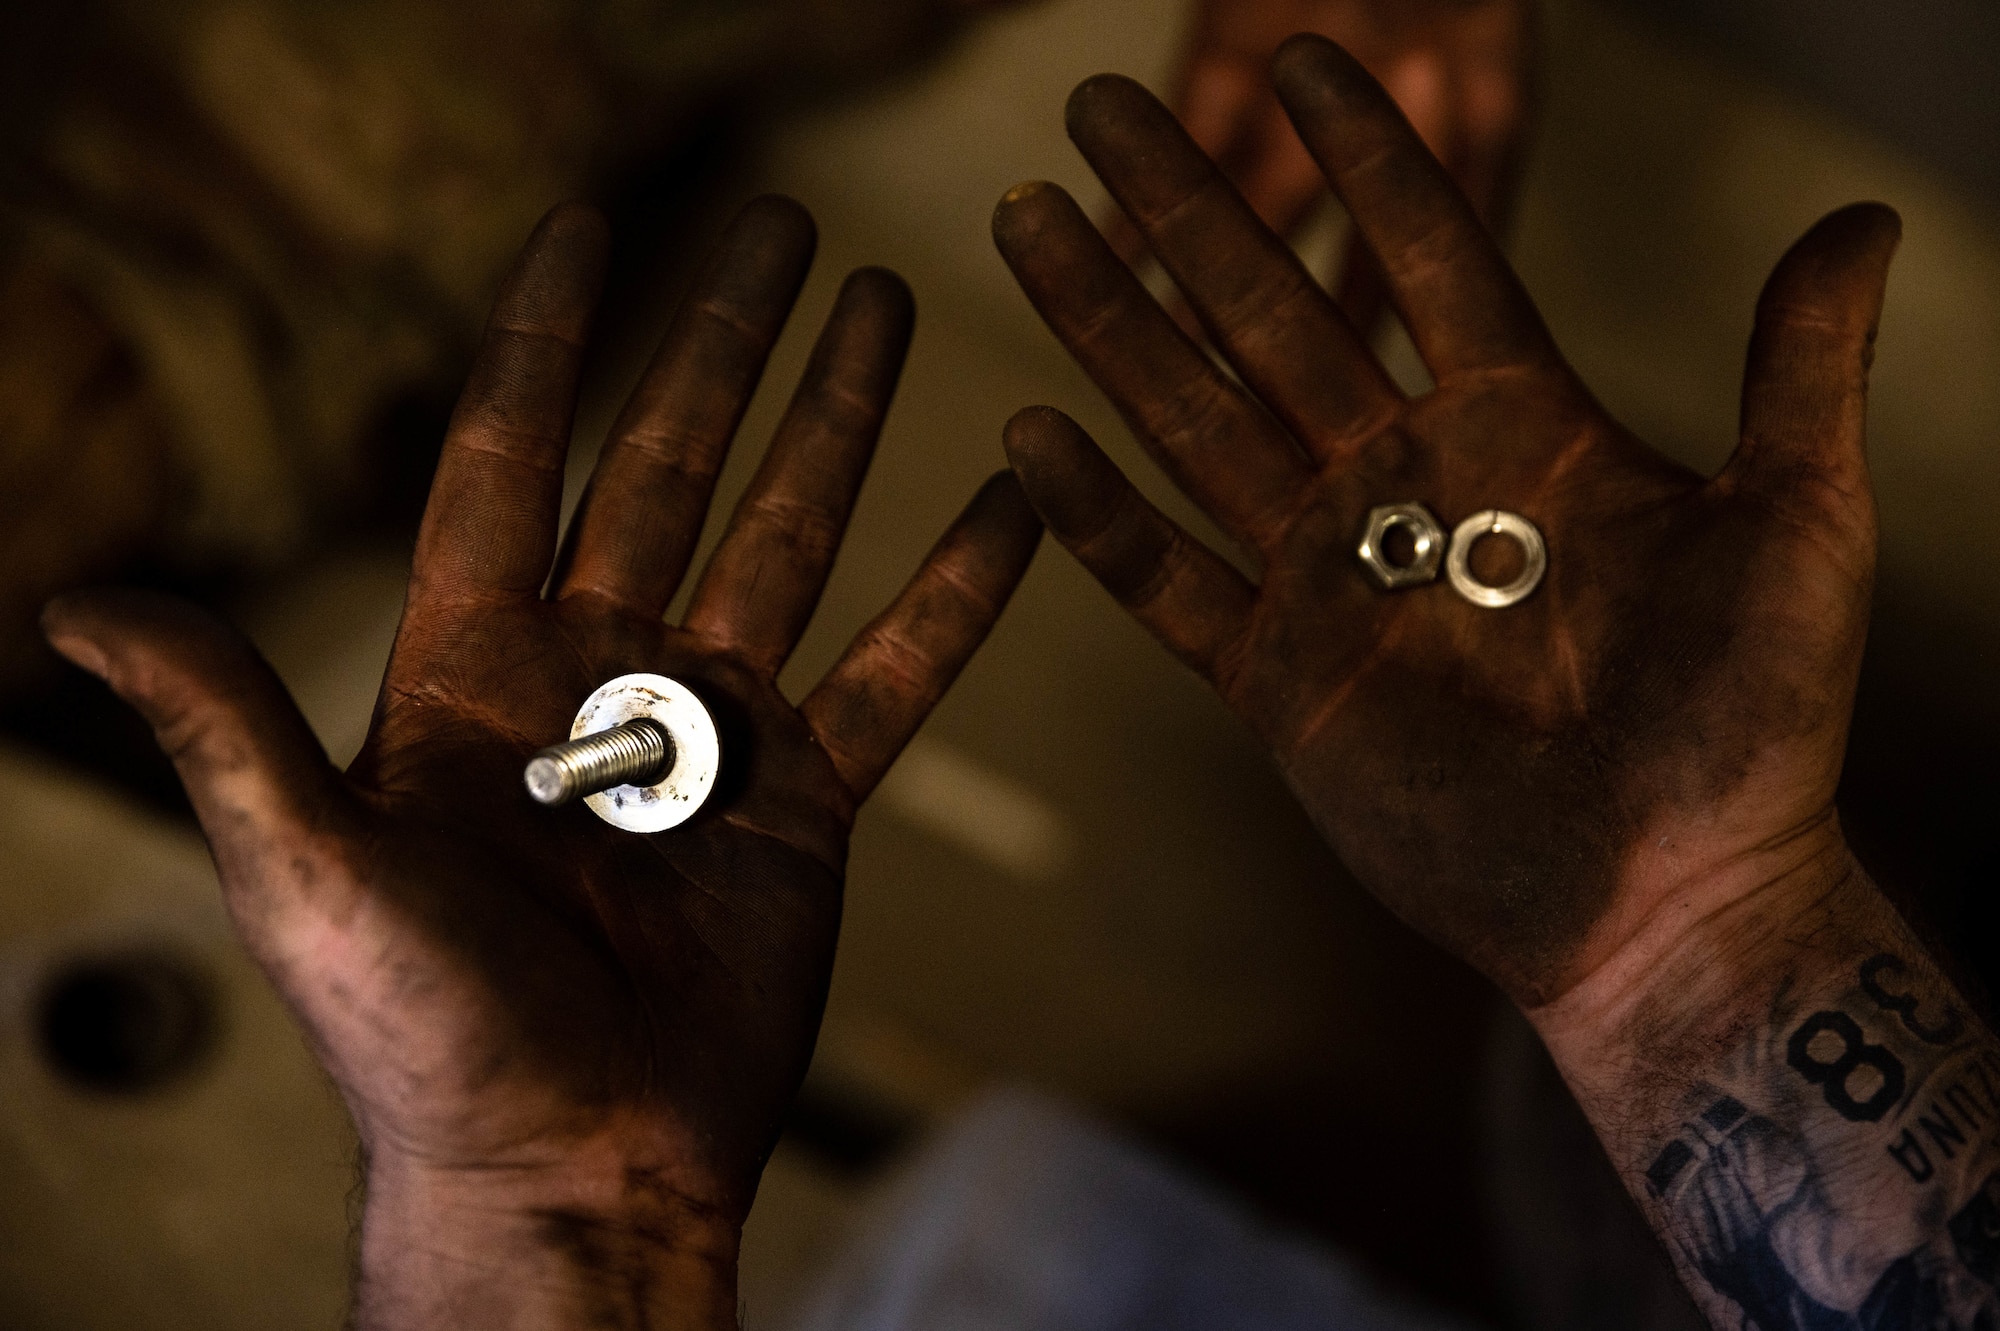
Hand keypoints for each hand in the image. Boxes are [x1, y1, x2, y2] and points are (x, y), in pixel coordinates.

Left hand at [43, 199, 1040, 1327]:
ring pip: (786, 543)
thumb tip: (80, 602)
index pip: (511, 464)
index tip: (591, 228)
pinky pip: (892, 678)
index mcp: (470, 673)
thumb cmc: (423, 1041)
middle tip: (791, 233)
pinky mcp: (801, 806)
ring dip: (841, 428)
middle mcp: (593, 682)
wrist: (571, 1172)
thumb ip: (227, 723)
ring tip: (889, 313)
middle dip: (727, 349)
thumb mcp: (307, 873)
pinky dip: (953, 596)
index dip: (548, 344)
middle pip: (669, 473)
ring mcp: (705, 738)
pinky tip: (1009, 508)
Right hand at [994, 39, 1897, 1007]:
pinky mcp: (1278, 678)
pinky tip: (1031, 433)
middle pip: (1271, 314)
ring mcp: (1330, 578)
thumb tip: (1867, 221)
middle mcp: (1406, 483)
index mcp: (1520, 425)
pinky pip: (1171, 580)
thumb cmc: (1751, 732)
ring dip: (1111, 324)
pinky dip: (1099, 516)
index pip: (1424, 256)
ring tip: (1032, 225)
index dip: (1366, 158)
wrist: (1668, 902)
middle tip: (1100, 109)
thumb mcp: (1796, 533)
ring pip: (1195, 422)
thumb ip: (1798, 374)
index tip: (1307, 53)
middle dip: (1186, 208)